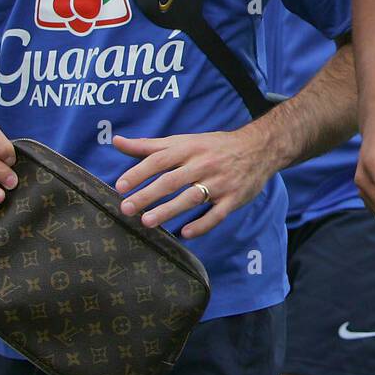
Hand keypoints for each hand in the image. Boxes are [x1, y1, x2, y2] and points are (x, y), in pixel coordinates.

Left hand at [113, 128, 275, 239]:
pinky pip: (217, 214)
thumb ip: (149, 145)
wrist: (258, 148)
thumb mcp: (183, 141)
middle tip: (126, 208)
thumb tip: (116, 142)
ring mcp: (219, 183)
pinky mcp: (233, 199)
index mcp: (189, 149)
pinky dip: (202, 225)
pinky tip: (185, 233)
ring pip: (191, 198)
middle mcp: (203, 164)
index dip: (140, 171)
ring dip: (169, 210)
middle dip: (148, 195)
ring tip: (147, 222)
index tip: (121, 185)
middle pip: (172, 180)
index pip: (160, 159)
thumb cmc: (212, 146)